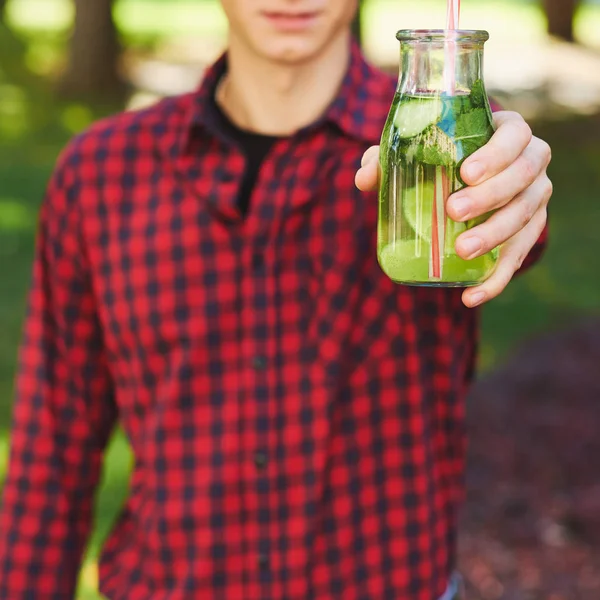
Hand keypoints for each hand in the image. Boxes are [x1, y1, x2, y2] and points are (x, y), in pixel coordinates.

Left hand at [355, 111, 551, 307]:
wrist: (463, 181)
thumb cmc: (437, 159)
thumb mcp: (411, 152)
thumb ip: (385, 159)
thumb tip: (364, 179)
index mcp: (509, 132)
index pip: (515, 135)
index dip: (497, 153)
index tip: (466, 173)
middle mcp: (531, 162)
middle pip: (523, 176)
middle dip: (491, 195)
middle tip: (454, 210)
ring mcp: (534, 197)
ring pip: (525, 217)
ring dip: (495, 235)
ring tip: (463, 250)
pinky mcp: (529, 231)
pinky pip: (519, 257)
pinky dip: (496, 279)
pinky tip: (472, 296)